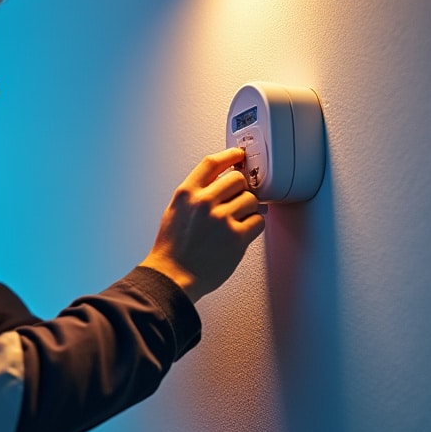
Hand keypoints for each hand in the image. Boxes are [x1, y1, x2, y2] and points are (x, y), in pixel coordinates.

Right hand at [140, 147, 264, 301]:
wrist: (172, 276)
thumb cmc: (172, 248)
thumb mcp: (174, 211)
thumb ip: (195, 194)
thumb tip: (219, 183)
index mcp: (186, 194)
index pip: (212, 163)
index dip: (230, 156)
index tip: (239, 156)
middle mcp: (203, 202)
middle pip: (237, 179)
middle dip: (241, 189)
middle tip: (238, 200)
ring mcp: (221, 219)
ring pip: (251, 199)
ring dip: (248, 209)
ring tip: (236, 221)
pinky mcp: (236, 237)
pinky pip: (258, 221)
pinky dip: (254, 226)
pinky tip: (242, 232)